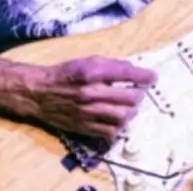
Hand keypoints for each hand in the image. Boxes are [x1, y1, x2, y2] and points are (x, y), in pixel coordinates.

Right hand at [28, 56, 155, 140]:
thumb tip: (133, 70)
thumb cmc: (65, 74)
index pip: (126, 73)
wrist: (39, 93)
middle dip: (139, 95)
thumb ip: (110, 65)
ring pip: (124, 117)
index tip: (152, 77)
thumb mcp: (87, 61)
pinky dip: (119, 126)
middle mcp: (91, 93)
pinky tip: (117, 119)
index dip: (144, 76)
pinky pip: (111, 132)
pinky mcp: (84, 127)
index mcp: (92, 72)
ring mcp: (88, 112)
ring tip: (129, 107)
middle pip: (130, 98)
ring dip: (132, 111)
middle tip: (138, 92)